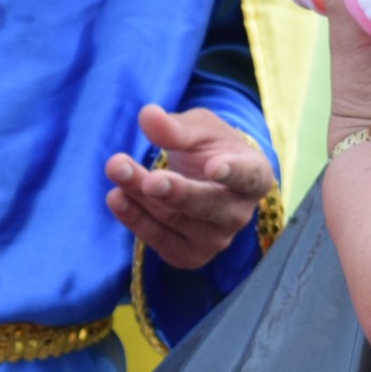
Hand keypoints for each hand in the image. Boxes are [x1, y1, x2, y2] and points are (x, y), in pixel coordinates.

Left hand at [104, 106, 279, 269]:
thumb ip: (176, 127)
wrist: (204, 180)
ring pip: (174, 220)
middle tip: (150, 179)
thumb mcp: (197, 129)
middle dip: (175, 191)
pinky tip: (116, 198)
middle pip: (205, 205)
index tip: (213, 166)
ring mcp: (216, 239)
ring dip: (141, 197)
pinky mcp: (189, 256)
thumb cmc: (210, 149)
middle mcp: (238, 214)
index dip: (231, 172)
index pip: (247, 176)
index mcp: (254, 177)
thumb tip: (147, 115)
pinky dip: (134, 219)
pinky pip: (158, 239)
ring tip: (117, 170)